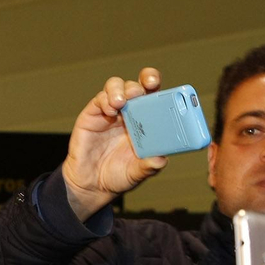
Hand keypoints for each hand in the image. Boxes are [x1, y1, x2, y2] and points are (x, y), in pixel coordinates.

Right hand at [62, 68, 166, 220]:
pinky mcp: (92, 114)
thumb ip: (149, 166)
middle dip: (147, 78)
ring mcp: (110, 112)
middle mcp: (129, 112)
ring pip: (118, 86)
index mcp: (146, 122)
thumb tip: (162, 159)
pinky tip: (110, 110)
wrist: (91, 185)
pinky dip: (106, 99)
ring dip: (123, 89)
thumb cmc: (117, 175)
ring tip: (123, 102)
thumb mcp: (137, 173)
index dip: (168, 93)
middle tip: (150, 84)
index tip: (173, 91)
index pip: (157, 98)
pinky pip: (100, 99)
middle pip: (140, 85)